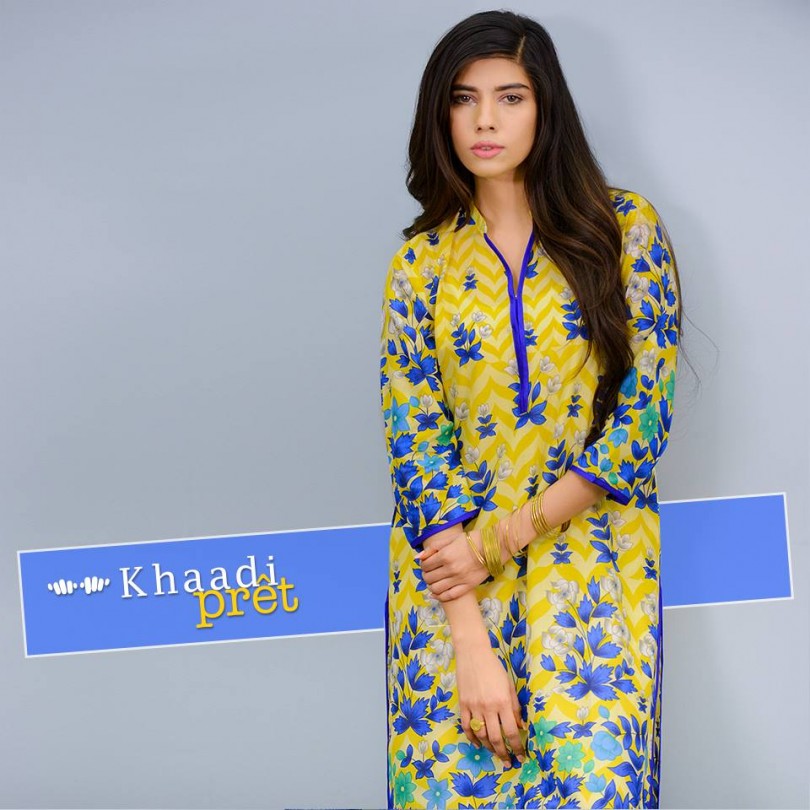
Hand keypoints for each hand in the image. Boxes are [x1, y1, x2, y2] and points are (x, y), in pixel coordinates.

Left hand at [415, 529, 489, 600]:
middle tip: (428, 573)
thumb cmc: (471, 540)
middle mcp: (450, 569)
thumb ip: (432, 548)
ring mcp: (459, 579)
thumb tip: (418, 558)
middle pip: (429, 578)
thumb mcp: (450, 539)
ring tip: (432, 583)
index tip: (426, 564)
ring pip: (436, 589)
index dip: (423, 565)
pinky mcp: (467, 586)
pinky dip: (440, 597)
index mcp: (445, 555)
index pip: (425, 565)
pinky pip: (450, 596)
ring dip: (430, 587)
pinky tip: (437, 594)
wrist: (492, 548)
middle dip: (426, 576)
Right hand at [455, 638, 525, 765]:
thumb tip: (521, 727)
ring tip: (496, 753)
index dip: (517, 746)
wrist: (473, 653)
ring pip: (481, 735)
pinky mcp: (463, 704)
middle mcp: (488, 707)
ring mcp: (474, 707)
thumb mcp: (509, 686)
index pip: (511, 731)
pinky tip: (478, 744)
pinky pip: (467, 726)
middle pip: (496, 738)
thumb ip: (515, 707)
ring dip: (489, 748)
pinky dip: (472, 738)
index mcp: (503, 702)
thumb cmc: (494, 667)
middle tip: (508, 761)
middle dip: (503, 753)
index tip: (521, 756)